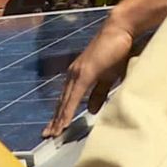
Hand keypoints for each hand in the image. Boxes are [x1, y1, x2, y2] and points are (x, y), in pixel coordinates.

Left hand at [43, 21, 133, 137]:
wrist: (120, 30)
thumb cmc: (116, 51)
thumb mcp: (108, 77)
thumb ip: (99, 93)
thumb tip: (90, 110)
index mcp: (78, 76)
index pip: (66, 99)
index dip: (60, 115)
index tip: (54, 129)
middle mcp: (73, 75)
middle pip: (61, 103)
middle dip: (54, 120)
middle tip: (46, 135)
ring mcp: (77, 74)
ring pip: (64, 102)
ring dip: (58, 119)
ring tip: (52, 134)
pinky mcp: (84, 74)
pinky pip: (73, 97)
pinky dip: (67, 111)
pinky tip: (63, 122)